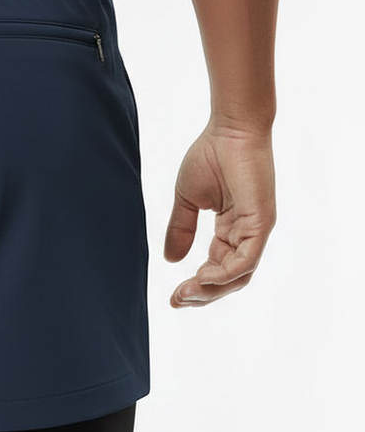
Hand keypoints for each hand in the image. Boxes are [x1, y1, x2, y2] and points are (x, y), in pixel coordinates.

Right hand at [164, 123, 275, 307]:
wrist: (229, 130)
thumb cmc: (210, 156)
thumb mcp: (187, 199)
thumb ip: (180, 228)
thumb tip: (170, 260)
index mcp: (231, 229)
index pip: (217, 268)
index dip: (195, 286)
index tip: (172, 297)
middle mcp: (247, 234)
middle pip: (230, 279)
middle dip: (202, 295)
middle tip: (177, 301)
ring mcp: (256, 230)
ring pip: (239, 275)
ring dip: (212, 289)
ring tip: (187, 292)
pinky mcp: (261, 222)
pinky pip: (246, 259)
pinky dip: (225, 273)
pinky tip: (203, 276)